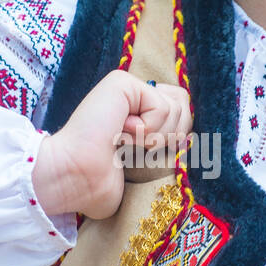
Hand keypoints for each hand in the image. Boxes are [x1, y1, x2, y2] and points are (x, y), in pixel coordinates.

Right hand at [32, 70, 192, 220]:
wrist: (76, 179)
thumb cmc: (100, 183)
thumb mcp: (144, 167)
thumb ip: (167, 146)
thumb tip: (190, 139)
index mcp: (137, 113)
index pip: (182, 112)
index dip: (177, 138)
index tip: (149, 156)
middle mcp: (132, 96)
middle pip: (185, 107)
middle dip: (170, 138)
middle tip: (136, 149)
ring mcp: (126, 87)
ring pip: (177, 107)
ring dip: (156, 138)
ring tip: (124, 143)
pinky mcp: (121, 82)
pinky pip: (162, 106)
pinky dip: (148, 130)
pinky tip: (120, 135)